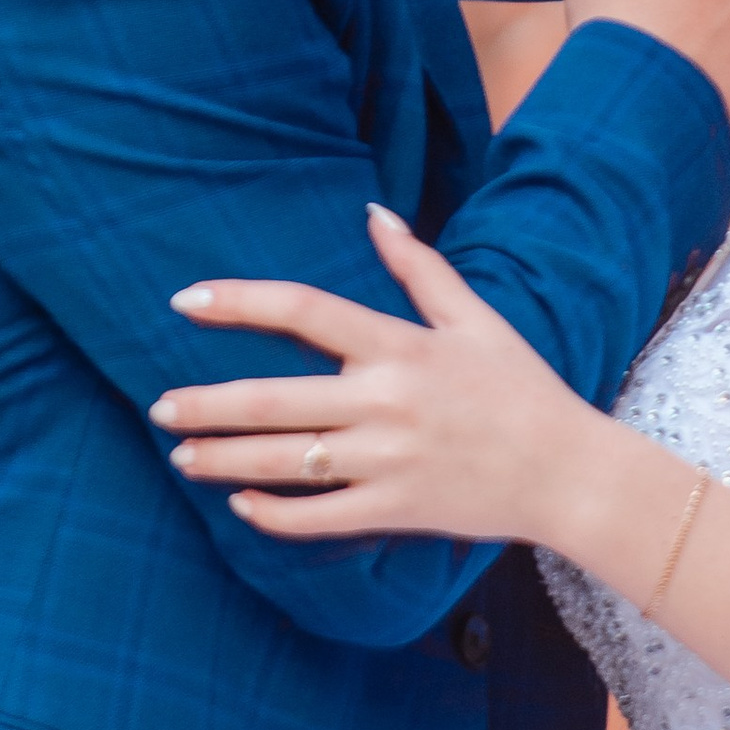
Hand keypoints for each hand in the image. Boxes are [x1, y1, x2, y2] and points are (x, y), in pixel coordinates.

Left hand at [152, 206, 611, 547]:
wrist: (570, 473)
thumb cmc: (521, 390)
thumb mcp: (477, 318)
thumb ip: (419, 267)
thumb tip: (374, 213)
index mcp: (401, 346)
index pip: (303, 311)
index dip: (238, 302)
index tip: (185, 301)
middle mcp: (386, 402)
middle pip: (272, 398)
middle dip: (205, 405)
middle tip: (159, 408)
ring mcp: (388, 461)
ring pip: (283, 461)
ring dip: (223, 460)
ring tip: (181, 456)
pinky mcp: (396, 510)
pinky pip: (318, 517)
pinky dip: (273, 514)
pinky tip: (240, 505)